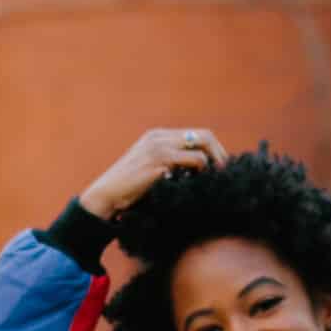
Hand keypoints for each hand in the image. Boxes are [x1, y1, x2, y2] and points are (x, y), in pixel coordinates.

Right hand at [80, 126, 226, 222]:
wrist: (106, 195)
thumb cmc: (129, 188)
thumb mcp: (151, 168)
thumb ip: (171, 163)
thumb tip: (199, 170)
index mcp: (158, 136)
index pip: (197, 134)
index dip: (215, 150)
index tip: (221, 168)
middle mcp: (159, 137)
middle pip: (205, 136)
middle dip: (220, 155)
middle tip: (225, 174)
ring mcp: (159, 147)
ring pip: (202, 147)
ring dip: (212, 165)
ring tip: (212, 180)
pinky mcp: (159, 161)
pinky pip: (193, 162)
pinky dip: (201, 172)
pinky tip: (197, 184)